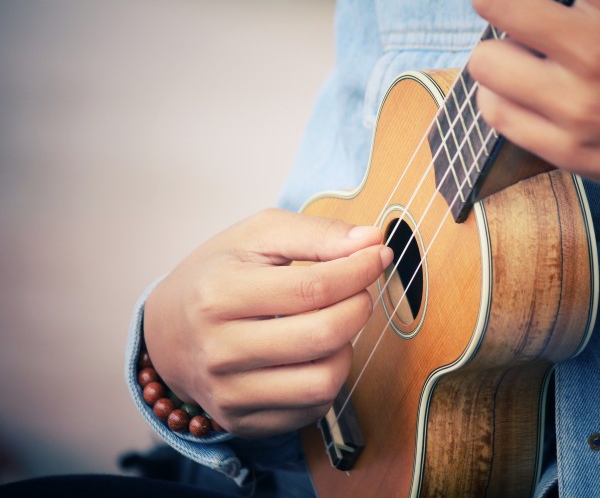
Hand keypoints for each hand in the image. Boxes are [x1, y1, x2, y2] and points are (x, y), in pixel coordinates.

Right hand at [143, 208, 392, 437]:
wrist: (167, 332)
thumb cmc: (219, 274)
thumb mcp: (257, 236)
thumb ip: (316, 234)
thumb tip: (373, 241)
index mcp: (219, 294)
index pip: (314, 288)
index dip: (359, 271)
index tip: (377, 257)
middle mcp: (220, 350)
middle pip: (323, 336)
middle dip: (358, 308)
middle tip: (357, 291)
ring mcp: (229, 393)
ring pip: (323, 382)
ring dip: (345, 348)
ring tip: (332, 324)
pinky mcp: (242, 421)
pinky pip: (311, 409)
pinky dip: (327, 378)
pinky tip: (313, 354)